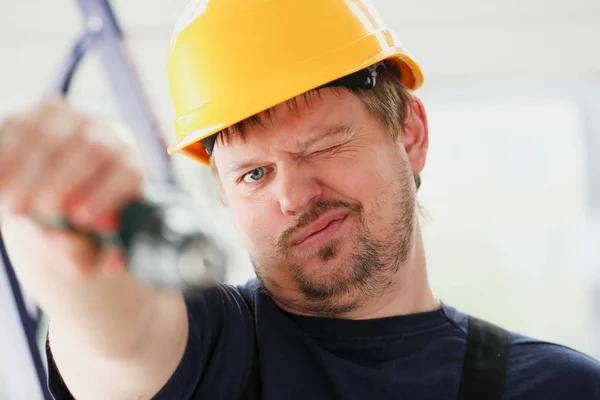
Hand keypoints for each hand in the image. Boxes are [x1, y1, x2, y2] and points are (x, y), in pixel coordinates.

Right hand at [0, 96, 143, 280]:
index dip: (107, 196)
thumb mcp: (90, 250)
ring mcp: (75, 120)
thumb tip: (97, 258)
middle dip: (64, 183)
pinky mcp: (39, 113)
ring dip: (29, 172)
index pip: (128, 173)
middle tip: (42, 212)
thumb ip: (94, 256)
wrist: (56, 200)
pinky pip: (20, 126)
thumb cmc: (79, 229)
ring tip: (15, 207)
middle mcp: (109, 135)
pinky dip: (6, 156)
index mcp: (132, 167)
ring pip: (53, 135)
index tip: (82, 220)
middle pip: (93, 148)